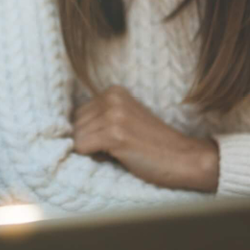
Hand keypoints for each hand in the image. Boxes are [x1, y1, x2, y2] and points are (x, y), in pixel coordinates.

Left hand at [73, 86, 219, 191]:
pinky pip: (82, 148)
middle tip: (113, 151)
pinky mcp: (115, 134)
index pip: (78, 114)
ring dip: (91, 152)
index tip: (107, 142)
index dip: (89, 133)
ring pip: (76, 138)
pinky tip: (115, 158)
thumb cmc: (153, 145)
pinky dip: (92, 158)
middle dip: (87, 142)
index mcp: (113, 91)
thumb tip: (66, 132)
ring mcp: (113, 114)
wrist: (184, 158)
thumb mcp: (126, 120)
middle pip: (74, 125)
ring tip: (117, 154)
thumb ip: (101, 118)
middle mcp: (112, 97)